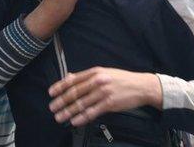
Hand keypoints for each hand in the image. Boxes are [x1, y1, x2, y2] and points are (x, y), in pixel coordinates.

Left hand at [48, 67, 162, 126]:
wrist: (141, 86)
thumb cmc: (122, 80)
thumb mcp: (104, 72)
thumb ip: (86, 76)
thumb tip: (69, 77)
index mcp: (95, 72)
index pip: (73, 79)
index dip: (60, 86)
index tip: (51, 93)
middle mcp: (97, 81)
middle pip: (75, 92)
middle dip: (61, 101)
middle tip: (52, 107)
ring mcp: (103, 92)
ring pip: (81, 103)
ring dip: (68, 111)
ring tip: (60, 117)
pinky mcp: (109, 104)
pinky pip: (92, 112)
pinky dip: (82, 117)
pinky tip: (75, 121)